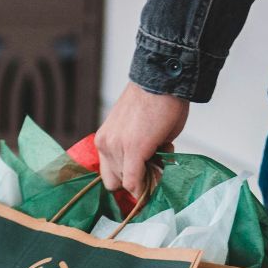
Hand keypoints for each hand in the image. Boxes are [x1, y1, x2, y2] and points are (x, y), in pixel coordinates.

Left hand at [96, 84, 188, 198]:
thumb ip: (138, 153)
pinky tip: (160, 174)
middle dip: (136, 180)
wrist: (163, 81)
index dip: (129, 179)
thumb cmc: (156, 102)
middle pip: (116, 182)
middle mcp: (105, 145)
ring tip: (162, 154)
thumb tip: (149, 168)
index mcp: (104, 140)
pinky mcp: (132, 150)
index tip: (146, 175)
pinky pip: (134, 183)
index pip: (110, 175)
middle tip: (156, 165)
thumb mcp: (139, 132)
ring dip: (146, 178)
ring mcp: (116, 148)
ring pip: (128, 183)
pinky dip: (146, 187)